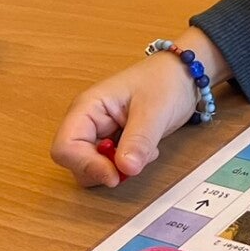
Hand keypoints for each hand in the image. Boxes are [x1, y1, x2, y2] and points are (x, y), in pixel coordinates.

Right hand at [51, 28, 224, 187]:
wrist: (184, 75)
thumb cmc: (166, 80)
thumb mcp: (155, 110)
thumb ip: (139, 140)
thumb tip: (125, 170)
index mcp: (87, 107)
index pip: (65, 147)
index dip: (85, 166)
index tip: (115, 175)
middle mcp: (87, 122)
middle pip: (76, 162)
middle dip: (105, 169)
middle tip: (137, 160)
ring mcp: (99, 134)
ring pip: (93, 168)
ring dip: (119, 169)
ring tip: (145, 149)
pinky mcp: (113, 143)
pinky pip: (111, 165)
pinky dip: (128, 166)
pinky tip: (145, 150)